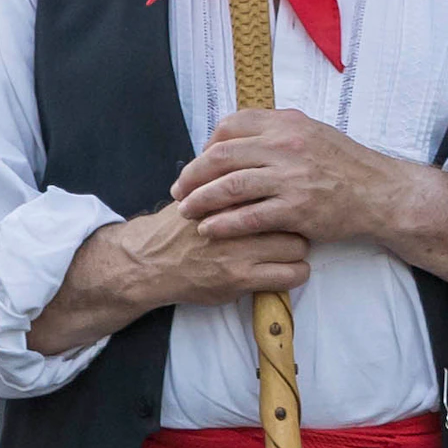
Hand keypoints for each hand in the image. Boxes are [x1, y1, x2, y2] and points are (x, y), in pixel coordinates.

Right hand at [28, 200, 307, 351]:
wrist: (149, 263)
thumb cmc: (176, 229)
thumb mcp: (198, 195)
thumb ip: (228, 185)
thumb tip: (259, 169)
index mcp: (226, 197)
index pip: (276, 188)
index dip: (286, 196)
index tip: (288, 203)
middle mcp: (235, 221)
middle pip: (292, 216)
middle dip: (296, 223)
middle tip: (290, 230)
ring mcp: (240, 252)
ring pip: (298, 247)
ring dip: (297, 250)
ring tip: (287, 252)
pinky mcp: (242, 279)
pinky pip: (291, 275)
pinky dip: (294, 273)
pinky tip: (284, 271)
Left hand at [170, 108, 446, 257]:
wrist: (382, 193)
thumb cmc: (345, 165)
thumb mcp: (313, 134)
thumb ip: (278, 131)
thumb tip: (239, 132)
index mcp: (288, 125)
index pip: (231, 126)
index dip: (208, 144)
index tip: (201, 161)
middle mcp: (287, 146)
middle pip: (221, 156)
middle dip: (193, 174)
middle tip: (179, 190)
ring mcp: (292, 178)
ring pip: (229, 187)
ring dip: (201, 200)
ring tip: (186, 210)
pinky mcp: (297, 209)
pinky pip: (249, 217)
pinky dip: (223, 224)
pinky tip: (209, 229)